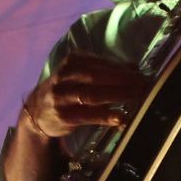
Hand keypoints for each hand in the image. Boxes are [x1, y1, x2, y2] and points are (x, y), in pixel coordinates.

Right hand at [23, 53, 147, 137]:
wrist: (36, 111)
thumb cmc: (66, 89)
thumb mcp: (81, 74)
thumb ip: (105, 70)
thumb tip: (134, 67)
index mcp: (72, 61)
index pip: (101, 63)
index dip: (122, 68)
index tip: (141, 73)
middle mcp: (65, 76)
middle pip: (97, 77)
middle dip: (123, 80)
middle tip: (144, 84)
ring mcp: (62, 97)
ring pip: (92, 95)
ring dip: (118, 95)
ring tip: (138, 96)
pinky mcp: (64, 116)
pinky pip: (88, 116)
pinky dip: (105, 117)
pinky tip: (120, 118)